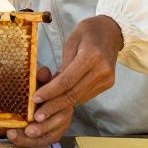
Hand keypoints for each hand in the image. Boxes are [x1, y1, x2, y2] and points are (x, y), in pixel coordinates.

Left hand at [0, 16, 123, 147]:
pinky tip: (59, 103)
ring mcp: (107, 79)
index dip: (50, 92)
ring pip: (79, 97)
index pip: (67, 80)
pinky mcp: (108, 84)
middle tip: (37, 116)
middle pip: (73, 93)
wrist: (112, 31)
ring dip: (61, 106)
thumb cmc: (88, 32)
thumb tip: (50, 85)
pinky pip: (86, 95)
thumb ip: (62, 64)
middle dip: (54, 106)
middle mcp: (102, 70)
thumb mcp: (71, 41)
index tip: (35, 99)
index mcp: (91, 55)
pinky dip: (72, 100)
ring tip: (44, 112)